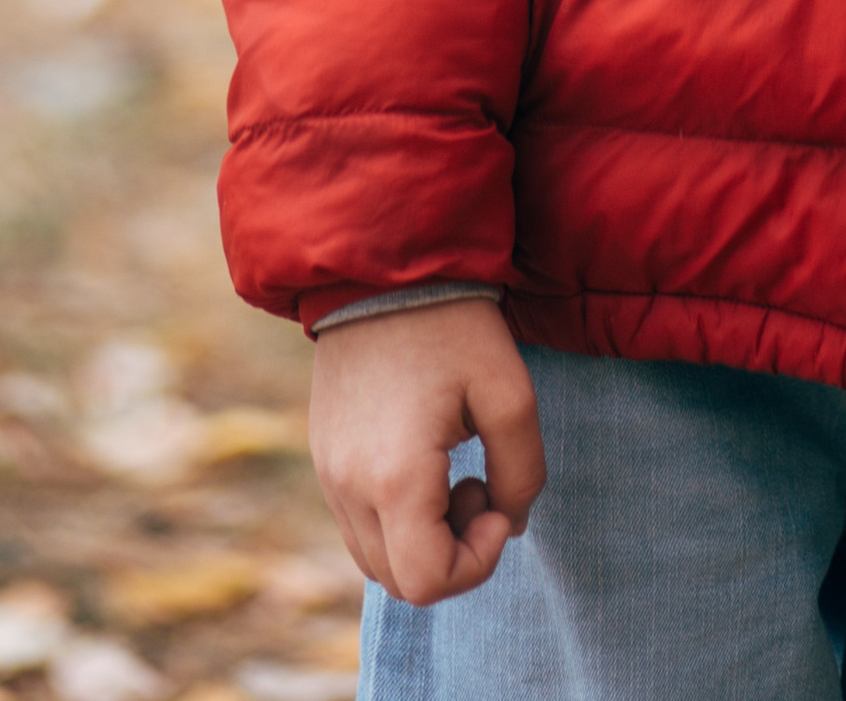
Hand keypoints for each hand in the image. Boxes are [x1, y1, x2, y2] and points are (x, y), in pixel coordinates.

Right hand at [309, 299, 542, 606]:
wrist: (382, 264)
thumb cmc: (453, 324)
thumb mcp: (510, 392)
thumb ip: (522, 472)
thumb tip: (512, 523)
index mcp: (394, 477)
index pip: (428, 582)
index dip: (476, 562)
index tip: (497, 501)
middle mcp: (348, 487)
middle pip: (401, 581)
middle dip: (453, 552)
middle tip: (479, 484)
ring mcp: (328, 474)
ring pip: (376, 559)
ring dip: (423, 539)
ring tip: (453, 470)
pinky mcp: (322, 457)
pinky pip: (358, 524)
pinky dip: (397, 519)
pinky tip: (425, 459)